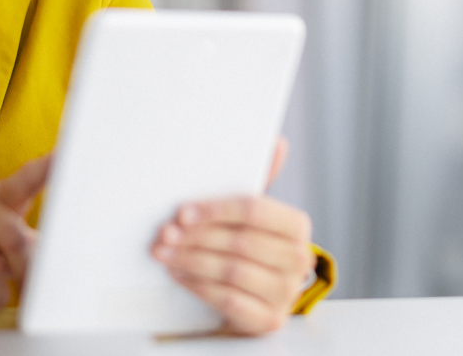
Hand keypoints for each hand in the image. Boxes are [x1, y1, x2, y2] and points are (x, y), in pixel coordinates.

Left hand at [151, 137, 314, 334]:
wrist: (249, 296)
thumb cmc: (244, 246)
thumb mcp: (248, 215)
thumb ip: (256, 182)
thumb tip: (278, 142)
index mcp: (296, 226)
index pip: (255, 211)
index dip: (216, 210)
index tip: (183, 211)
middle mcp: (299, 260)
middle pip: (240, 241)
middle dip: (197, 236)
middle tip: (165, 232)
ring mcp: (286, 293)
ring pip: (232, 270)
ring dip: (191, 259)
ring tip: (164, 251)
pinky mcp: (268, 320)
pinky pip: (229, 300)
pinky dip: (198, 285)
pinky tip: (178, 273)